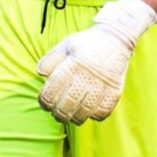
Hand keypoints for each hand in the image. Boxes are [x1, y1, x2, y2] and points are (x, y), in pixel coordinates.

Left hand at [37, 0, 156, 124]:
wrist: (116, 38)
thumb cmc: (86, 43)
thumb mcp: (66, 44)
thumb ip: (51, 59)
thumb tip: (40, 73)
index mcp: (74, 63)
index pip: (54, 88)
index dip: (45, 100)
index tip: (43, 102)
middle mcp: (88, 75)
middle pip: (69, 103)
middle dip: (58, 113)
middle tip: (55, 113)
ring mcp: (103, 84)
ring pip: (85, 111)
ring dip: (75, 118)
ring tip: (70, 116)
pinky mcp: (115, 90)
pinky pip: (104, 111)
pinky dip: (95, 116)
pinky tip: (89, 112)